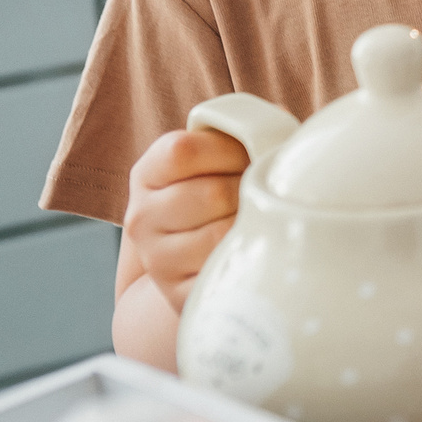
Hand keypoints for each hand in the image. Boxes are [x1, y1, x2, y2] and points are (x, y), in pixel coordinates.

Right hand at [120, 127, 249, 312]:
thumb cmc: (219, 195)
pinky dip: (245, 258)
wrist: (191, 262)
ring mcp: (156, 259)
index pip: (183, 150)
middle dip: (249, 189)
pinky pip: (223, 272)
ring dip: (251, 224)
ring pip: (220, 234)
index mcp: (147, 172)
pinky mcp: (177, 294)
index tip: (250, 155)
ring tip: (257, 219)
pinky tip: (249, 249)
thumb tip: (280, 127)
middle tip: (261, 193)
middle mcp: (141, 216)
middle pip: (212, 193)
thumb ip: (242, 134)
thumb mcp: (216, 159)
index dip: (229, 150)